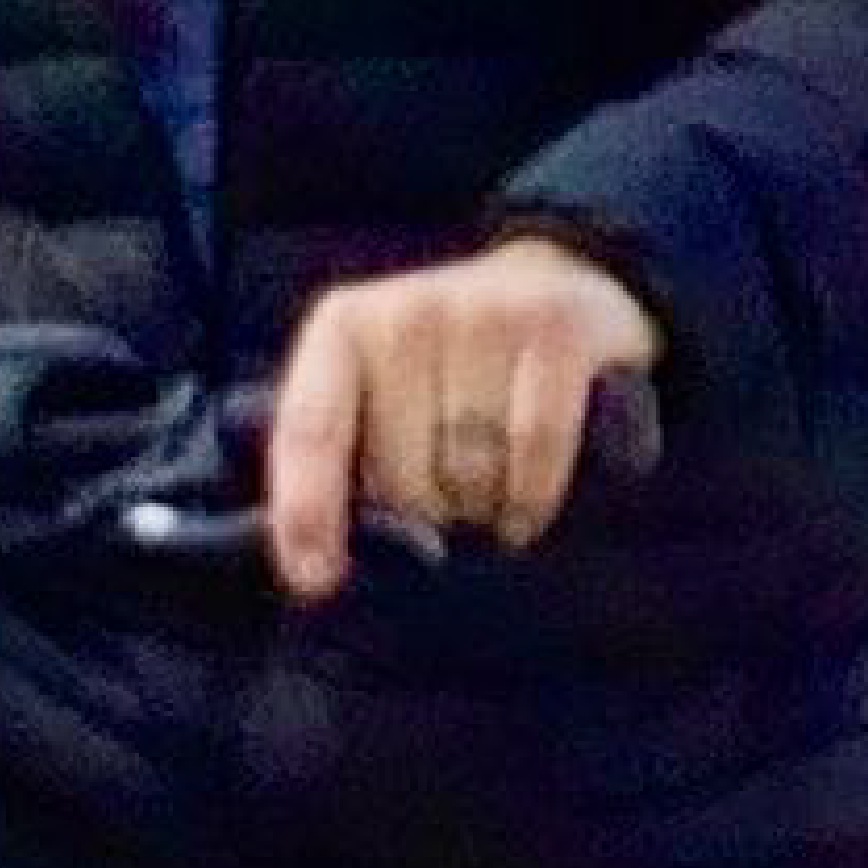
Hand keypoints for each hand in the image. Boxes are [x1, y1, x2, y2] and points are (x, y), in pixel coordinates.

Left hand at [264, 237, 660, 605]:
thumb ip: (338, 467)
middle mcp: (409, 312)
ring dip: (484, 506)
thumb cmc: (450, 371)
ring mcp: (487, 313)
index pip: (310, 431)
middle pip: (403, 476)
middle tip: (448, 496)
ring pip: (471, 472)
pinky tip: (525, 504)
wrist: (554, 289)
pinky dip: (532, 495)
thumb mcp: (380, 397)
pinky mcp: (559, 329)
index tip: (317, 579)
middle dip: (427, 510)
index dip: (308, 510)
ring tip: (490, 485)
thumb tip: (317, 571)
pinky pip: (536, 449)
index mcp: (344, 329)